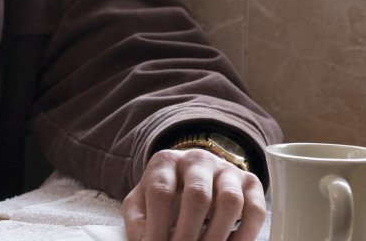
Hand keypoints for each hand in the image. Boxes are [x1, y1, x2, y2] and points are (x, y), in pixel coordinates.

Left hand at [122, 148, 265, 240]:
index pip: (161, 191)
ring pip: (230, 200)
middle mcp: (197, 160)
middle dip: (189, 233)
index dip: (157, 225)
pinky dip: (247, 234)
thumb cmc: (164, 192)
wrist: (191, 174)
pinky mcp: (249, 182)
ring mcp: (226, 170)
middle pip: (198, 195)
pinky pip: (255, 209)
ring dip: (218, 235)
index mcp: (165, 162)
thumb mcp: (142, 201)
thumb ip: (138, 221)